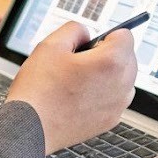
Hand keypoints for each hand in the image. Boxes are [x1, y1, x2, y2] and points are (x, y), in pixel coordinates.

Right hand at [7, 21, 137, 152]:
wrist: (29, 128)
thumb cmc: (39, 90)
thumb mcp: (52, 44)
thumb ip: (76, 29)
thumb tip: (86, 34)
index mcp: (112, 62)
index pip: (126, 35)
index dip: (106, 35)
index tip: (92, 43)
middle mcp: (122, 84)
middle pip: (128, 57)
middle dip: (109, 54)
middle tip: (80, 62)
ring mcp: (118, 105)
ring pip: (123, 79)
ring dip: (108, 75)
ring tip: (79, 80)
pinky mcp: (110, 120)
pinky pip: (115, 99)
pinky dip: (103, 94)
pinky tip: (79, 97)